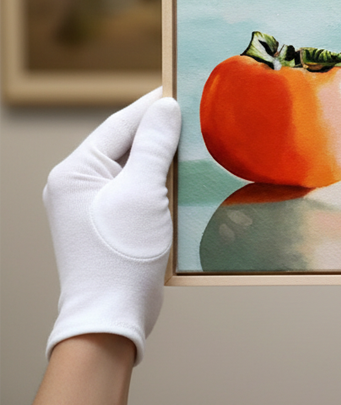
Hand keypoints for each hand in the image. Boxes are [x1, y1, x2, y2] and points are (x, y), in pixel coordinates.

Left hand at [43, 88, 180, 364]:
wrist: (112, 316)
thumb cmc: (121, 253)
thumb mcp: (142, 192)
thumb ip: (154, 145)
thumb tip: (164, 106)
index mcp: (76, 171)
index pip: (120, 124)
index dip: (153, 106)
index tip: (184, 88)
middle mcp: (80, 185)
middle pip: (128, 145)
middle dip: (163, 132)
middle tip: (200, 116)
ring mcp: (95, 206)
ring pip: (138, 169)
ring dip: (167, 159)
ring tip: (201, 145)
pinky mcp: (113, 225)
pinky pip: (141, 192)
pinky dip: (165, 184)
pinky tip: (190, 180)